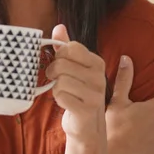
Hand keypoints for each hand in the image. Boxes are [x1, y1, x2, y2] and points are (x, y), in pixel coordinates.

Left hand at [46, 24, 107, 153]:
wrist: (87, 127)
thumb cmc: (78, 93)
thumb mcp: (74, 68)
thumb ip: (67, 47)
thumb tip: (59, 26)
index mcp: (97, 62)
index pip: (70, 47)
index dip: (58, 55)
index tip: (59, 63)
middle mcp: (99, 76)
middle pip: (62, 64)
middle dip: (53, 72)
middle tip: (56, 79)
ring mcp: (95, 93)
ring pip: (60, 81)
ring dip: (56, 88)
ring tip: (63, 92)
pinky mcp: (87, 109)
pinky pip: (61, 96)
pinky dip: (58, 100)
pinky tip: (66, 103)